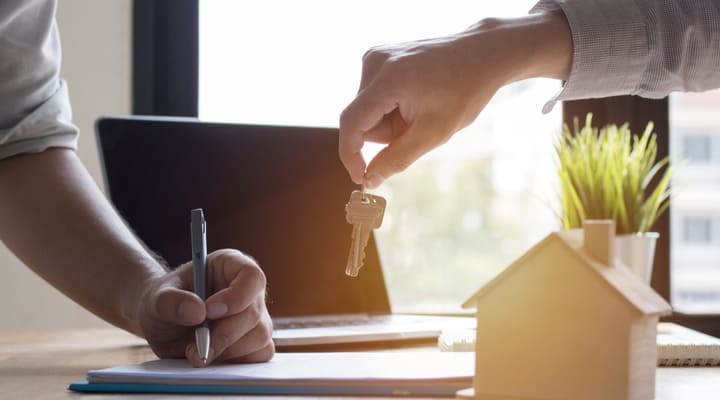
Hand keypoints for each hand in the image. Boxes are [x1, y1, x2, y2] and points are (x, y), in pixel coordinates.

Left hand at [135, 249, 273, 366]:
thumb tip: (197, 312)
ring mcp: (256, 317)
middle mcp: (249, 290)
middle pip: (253, 313)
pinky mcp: (256, 342)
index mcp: (232, 265)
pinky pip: (260, 355)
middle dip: (223, 334)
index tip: (209, 312)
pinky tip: (212, 357)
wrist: (164, 324)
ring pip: (259, 337)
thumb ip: (171, 301)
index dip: (236, 296)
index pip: (251, 277)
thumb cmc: (164, 303)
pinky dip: (235, 362)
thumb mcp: (156, 298)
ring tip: (196, 351)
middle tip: (195, 348)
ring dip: (226, 351)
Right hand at [338, 12, 571, 187]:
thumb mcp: (433, 133)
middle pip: (362, 119)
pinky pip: (374, 96)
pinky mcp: (379, 56)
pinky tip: (416, 96)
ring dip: (390, 120)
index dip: (351, 154)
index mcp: (387, 79)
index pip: (350, 123)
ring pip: (368, 110)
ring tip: (421, 107)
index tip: (360, 178)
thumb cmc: (463, 92)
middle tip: (419, 124)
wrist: (481, 55)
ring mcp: (375, 56)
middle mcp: (374, 61)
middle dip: (386, 132)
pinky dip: (391, 106)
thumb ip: (397, 159)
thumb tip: (368, 180)